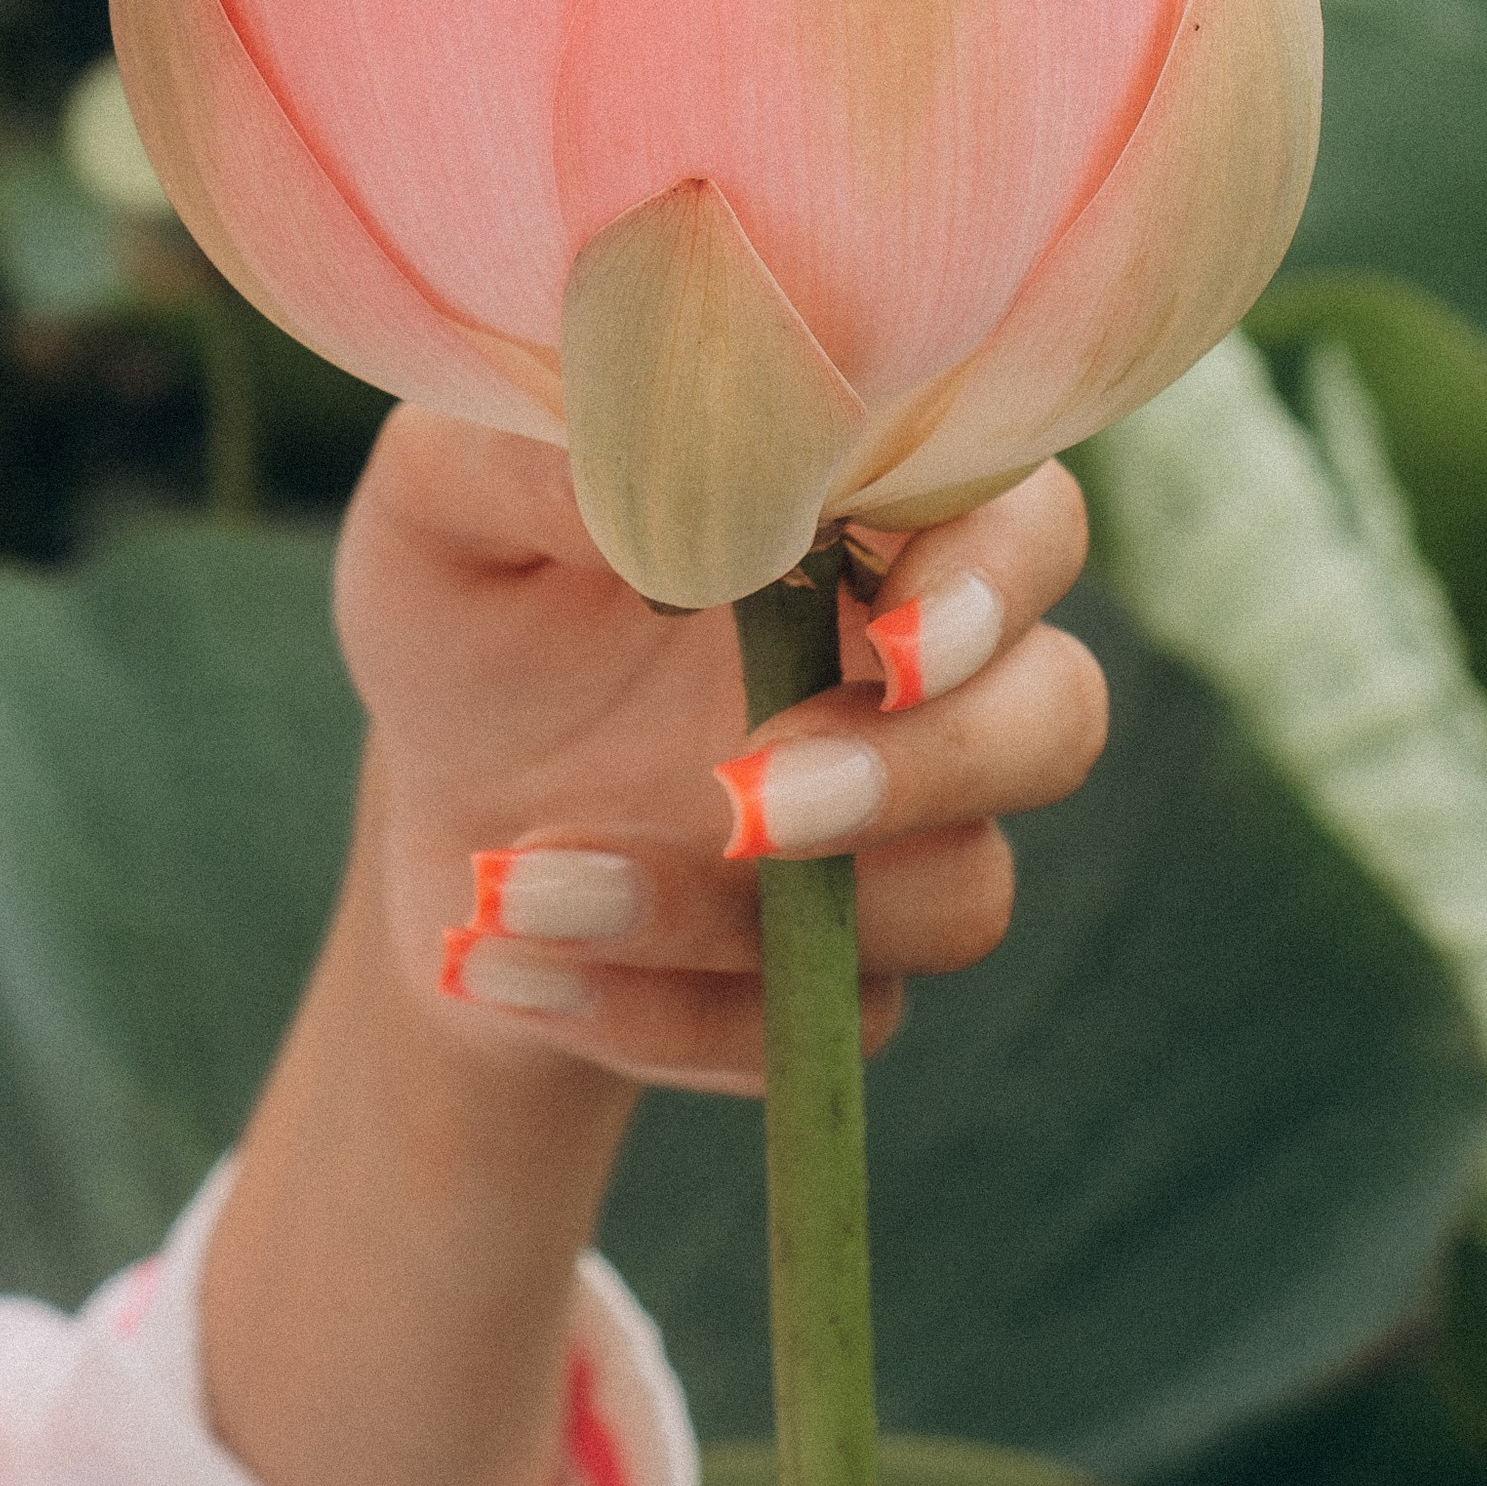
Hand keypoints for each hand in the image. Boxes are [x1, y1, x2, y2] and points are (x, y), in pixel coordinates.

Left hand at [335, 410, 1103, 1093]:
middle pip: (1054, 719)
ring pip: (952, 899)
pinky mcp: (844, 979)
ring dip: (722, 916)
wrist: (432, 809)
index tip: (887, 646)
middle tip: (739, 803)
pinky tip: (500, 958)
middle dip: (916, 773)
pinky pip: (818, 1027)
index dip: (990, 585)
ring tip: (518, 883)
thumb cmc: (467, 605)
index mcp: (866, 522)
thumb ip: (529, 458)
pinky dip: (651, 1008)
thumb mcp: (441, 503)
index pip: (1022, 520)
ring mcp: (903, 842)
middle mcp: (919, 678)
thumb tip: (647, 465)